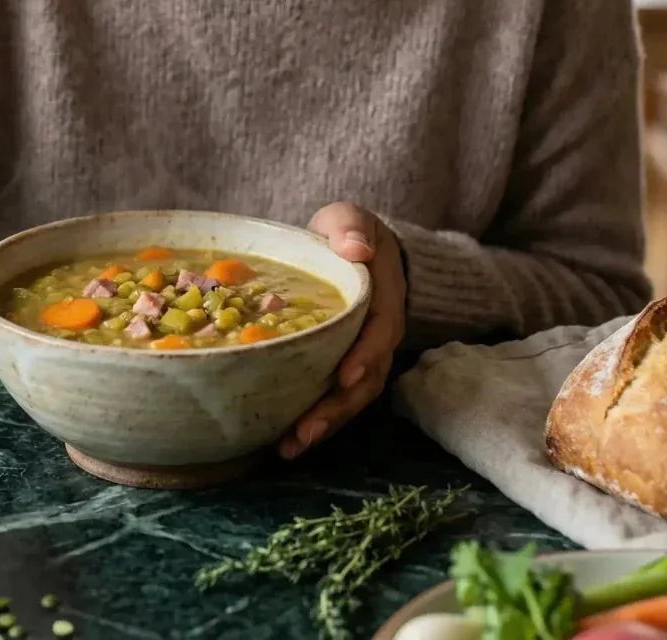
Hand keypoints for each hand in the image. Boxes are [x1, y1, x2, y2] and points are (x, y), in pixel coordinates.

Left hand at [279, 201, 407, 459]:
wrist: (354, 247)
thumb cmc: (348, 233)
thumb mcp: (350, 219)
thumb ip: (353, 228)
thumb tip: (359, 248)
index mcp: (382, 299)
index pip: (379, 332)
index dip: (364, 356)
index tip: (343, 378)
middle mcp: (378, 335)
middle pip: (365, 379)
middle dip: (337, 409)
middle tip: (305, 431)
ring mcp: (363, 355)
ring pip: (351, 398)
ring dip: (324, 424)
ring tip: (289, 447)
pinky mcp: (342, 366)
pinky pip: (334, 399)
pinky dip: (315, 420)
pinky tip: (284, 440)